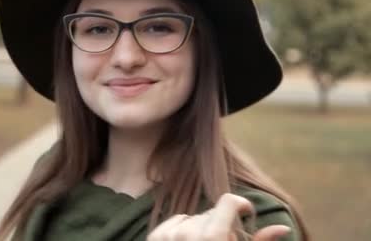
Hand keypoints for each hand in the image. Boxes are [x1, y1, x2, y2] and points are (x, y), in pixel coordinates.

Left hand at [147, 193, 290, 240]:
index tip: (247, 214)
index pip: (228, 201)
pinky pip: (177, 221)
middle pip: (213, 213)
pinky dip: (184, 229)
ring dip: (203, 229)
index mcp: (212, 237)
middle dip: (223, 226)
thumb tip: (283, 227)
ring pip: (195, 217)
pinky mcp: (155, 238)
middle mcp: (189, 232)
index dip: (241, 205)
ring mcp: (169, 235)